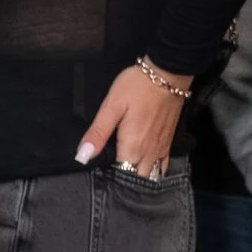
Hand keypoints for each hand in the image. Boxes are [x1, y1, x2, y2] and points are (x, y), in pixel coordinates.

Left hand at [76, 63, 191, 176]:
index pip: (120, 175)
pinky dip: (153, 169)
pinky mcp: (168, 141)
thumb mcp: (111, 107)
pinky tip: (144, 165)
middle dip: (124, 177)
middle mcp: (148, 153)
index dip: (110, 176)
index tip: (100, 170)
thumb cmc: (136, 87)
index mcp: (132, 147)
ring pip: (149, 174)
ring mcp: (161, 148)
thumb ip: (98, 134)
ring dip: (138, 174)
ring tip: (126, 168)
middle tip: (112, 168)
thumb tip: (82, 157)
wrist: (167, 73)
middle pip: (136, 177)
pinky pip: (162, 165)